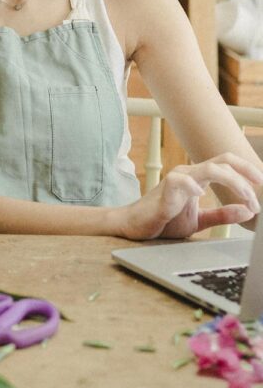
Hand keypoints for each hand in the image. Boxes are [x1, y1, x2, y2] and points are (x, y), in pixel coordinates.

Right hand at [119, 153, 262, 240]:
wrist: (136, 227)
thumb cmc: (164, 220)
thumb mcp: (200, 219)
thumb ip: (223, 214)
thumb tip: (248, 210)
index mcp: (198, 178)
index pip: (227, 164)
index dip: (247, 169)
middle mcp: (190, 173)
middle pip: (223, 161)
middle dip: (246, 173)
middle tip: (259, 192)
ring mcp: (177, 179)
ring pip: (209, 168)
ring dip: (234, 182)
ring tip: (247, 199)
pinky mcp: (165, 191)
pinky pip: (180, 181)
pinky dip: (193, 186)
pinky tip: (202, 196)